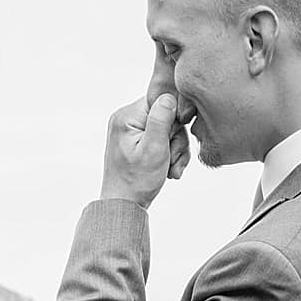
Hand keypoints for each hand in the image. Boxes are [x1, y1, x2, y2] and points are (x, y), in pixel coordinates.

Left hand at [100, 94, 189, 208]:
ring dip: (175, 151)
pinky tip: (168, 169)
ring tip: (170, 168)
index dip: (175, 119)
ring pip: (169, 130)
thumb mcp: (153, 149)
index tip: (170, 141)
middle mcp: (127, 119)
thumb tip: (170, 95)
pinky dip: (169, 155)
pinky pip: (163, 140)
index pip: (162, 99)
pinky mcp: (139, 141)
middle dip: (175, 140)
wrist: (124, 206)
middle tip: (171, 160)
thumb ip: (161, 119)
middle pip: (168, 116)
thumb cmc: (136, 182)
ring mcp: (132, 131)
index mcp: (127, 117)